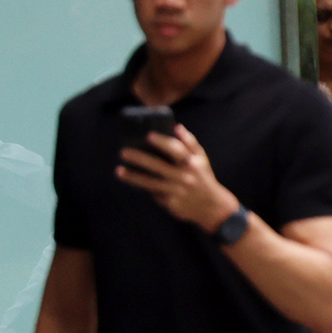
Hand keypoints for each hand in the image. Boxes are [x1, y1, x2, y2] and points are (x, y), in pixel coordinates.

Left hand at [116, 122, 235, 232]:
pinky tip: (132, 182)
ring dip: (133, 177)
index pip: (177, 150)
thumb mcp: (202, 159)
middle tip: (124, 152)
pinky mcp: (170, 203)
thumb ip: (190, 142)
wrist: (213, 206)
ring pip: (151, 183)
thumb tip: (176, 126)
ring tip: (119, 171)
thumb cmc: (203, 178)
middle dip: (140, 159)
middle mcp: (184, 177)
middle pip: (159, 166)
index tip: (148, 135)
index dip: (162, 142)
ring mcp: (176, 191)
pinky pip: (154, 194)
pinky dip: (144, 188)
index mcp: (192, 163)